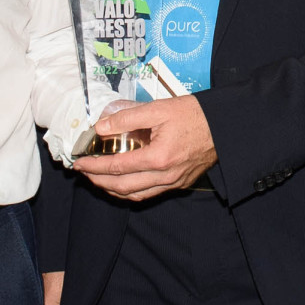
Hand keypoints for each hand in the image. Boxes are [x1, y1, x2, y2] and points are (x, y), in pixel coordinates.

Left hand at [72, 95, 217, 200]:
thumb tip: (101, 128)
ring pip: (136, 195)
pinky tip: (125, 182)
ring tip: (100, 180)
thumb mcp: (158, 109)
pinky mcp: (181, 183)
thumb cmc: (194, 114)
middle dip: (99, 182)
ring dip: (114, 190)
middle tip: (84, 173)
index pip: (118, 167)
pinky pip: (151, 193)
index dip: (95, 167)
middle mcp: (166, 175)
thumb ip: (127, 118)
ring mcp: (174, 182)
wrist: (224, 125)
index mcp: (159, 157)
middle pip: (124, 187)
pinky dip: (132, 191)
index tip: (80, 163)